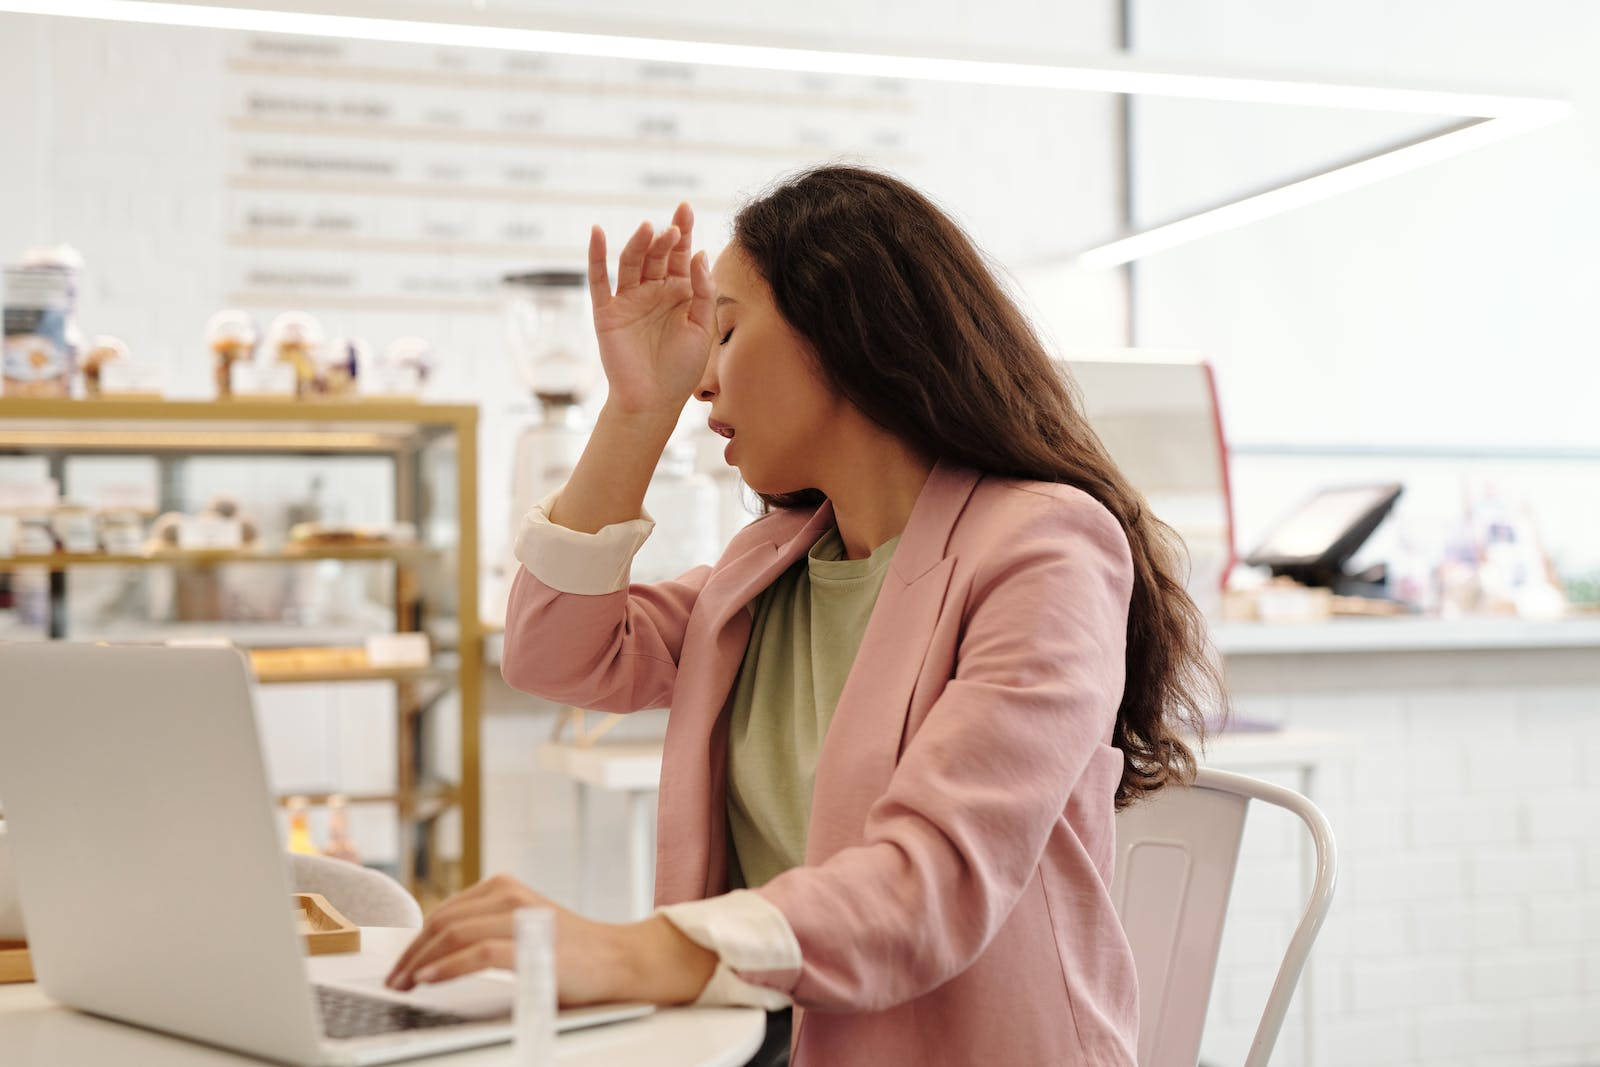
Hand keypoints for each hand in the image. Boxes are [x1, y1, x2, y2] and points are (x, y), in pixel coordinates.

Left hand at [383, 874, 626, 1006]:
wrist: (618, 959)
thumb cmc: (569, 951)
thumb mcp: (521, 928)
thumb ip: (484, 930)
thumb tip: (433, 954)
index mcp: (503, 887)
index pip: (444, 912)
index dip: (415, 942)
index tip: (399, 967)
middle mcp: (509, 894)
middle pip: (442, 922)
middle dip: (411, 954)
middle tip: (394, 980)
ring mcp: (521, 916)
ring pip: (453, 934)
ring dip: (421, 962)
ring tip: (405, 984)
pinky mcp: (532, 944)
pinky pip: (477, 953)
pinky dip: (447, 967)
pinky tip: (428, 979)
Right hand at [588, 202, 716, 417]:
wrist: (654, 401)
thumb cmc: (682, 369)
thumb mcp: (703, 328)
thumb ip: (703, 292)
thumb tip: (700, 254)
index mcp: (678, 293)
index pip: (681, 255)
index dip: (684, 232)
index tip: (686, 208)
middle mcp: (653, 291)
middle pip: (657, 255)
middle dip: (665, 239)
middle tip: (673, 227)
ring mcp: (628, 300)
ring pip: (631, 263)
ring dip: (639, 244)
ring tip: (650, 230)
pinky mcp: (607, 312)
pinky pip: (599, 280)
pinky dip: (597, 256)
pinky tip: (598, 233)